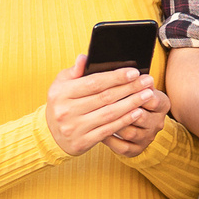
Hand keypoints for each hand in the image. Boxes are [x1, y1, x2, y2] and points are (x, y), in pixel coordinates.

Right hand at [45, 54, 159, 156]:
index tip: (134, 72)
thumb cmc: (61, 104)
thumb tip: (85, 57)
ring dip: (132, 103)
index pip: (94, 83)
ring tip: (147, 95)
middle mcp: (66, 111)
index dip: (116, 77)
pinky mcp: (83, 141)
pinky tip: (137, 112)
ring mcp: (75, 128)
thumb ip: (74, 71)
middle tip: (147, 81)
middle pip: (105, 97)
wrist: (50, 136)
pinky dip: (125, 120)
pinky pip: (108, 129)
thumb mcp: (60, 84)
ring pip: (109, 113)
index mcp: (61, 93)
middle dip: (130, 88)